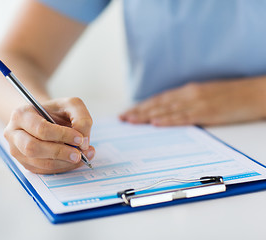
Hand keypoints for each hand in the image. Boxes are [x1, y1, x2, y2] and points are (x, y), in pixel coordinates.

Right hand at [4, 97, 94, 173]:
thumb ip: (81, 118)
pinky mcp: (25, 164)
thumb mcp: (71, 105)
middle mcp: (14, 134)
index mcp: (21, 115)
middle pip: (33, 148)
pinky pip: (43, 171)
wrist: (45, 119)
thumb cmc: (56, 111)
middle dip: (59, 152)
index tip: (80, 138)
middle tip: (79, 154)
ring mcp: (17, 151)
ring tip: (81, 157)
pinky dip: (61, 168)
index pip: (40, 128)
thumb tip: (83, 142)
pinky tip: (73, 161)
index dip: (62, 135)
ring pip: (39, 163)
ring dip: (63, 163)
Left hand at [120, 77, 265, 125]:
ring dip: (147, 116)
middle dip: (138, 112)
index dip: (142, 106)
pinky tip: (156, 123)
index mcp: (188, 90)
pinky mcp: (207, 113)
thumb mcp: (205, 94)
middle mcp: (188, 95)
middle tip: (122, 119)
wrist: (255, 93)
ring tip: (131, 121)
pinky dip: (168, 120)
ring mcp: (197, 103)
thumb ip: (187, 101)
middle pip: (158, 104)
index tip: (128, 112)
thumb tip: (170, 111)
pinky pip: (184, 118)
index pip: (159, 100)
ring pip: (166, 110)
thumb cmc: (231, 95)